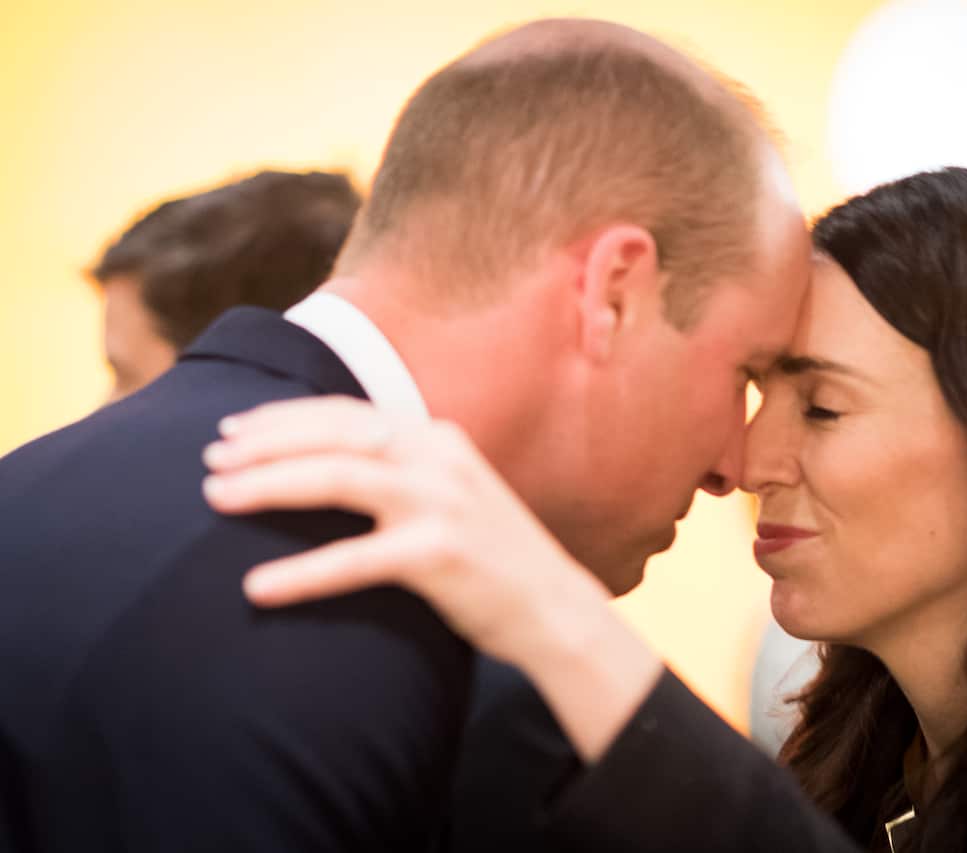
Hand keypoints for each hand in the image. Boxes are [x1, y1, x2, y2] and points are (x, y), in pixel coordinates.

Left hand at [202, 396, 608, 668]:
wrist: (554, 608)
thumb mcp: (451, 495)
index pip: (347, 414)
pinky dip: (302, 574)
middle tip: (211, 460)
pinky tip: (258, 588)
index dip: (284, 418)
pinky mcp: (441, 554)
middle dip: (265, 443)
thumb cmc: (491, 558)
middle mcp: (439, 459)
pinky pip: (355, 560)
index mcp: (437, 439)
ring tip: (214, 498)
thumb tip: (327, 465)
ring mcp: (443, 502)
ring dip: (269, 485)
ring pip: (338, 479)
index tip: (234, 430)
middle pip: (334, 435)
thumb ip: (402, 472)